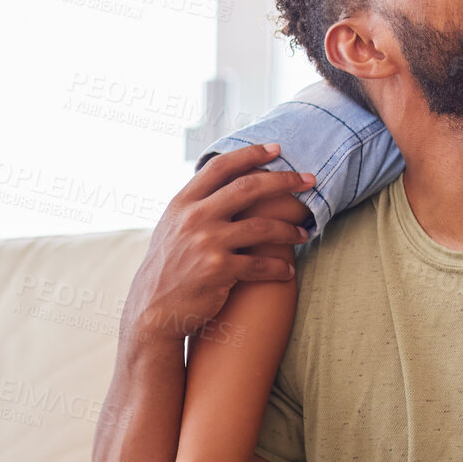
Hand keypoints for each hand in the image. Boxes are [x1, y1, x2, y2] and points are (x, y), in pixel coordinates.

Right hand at [123, 143, 313, 348]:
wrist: (152, 312)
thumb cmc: (168, 268)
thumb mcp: (172, 227)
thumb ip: (196, 205)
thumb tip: (226, 180)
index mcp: (182, 203)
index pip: (220, 167)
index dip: (250, 154)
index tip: (277, 149)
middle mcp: (194, 218)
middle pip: (248, 188)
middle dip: (284, 181)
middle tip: (309, 180)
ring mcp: (206, 243)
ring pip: (262, 227)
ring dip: (289, 229)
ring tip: (304, 233)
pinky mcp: (218, 270)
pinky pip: (260, 264)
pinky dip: (278, 267)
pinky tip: (288, 270)